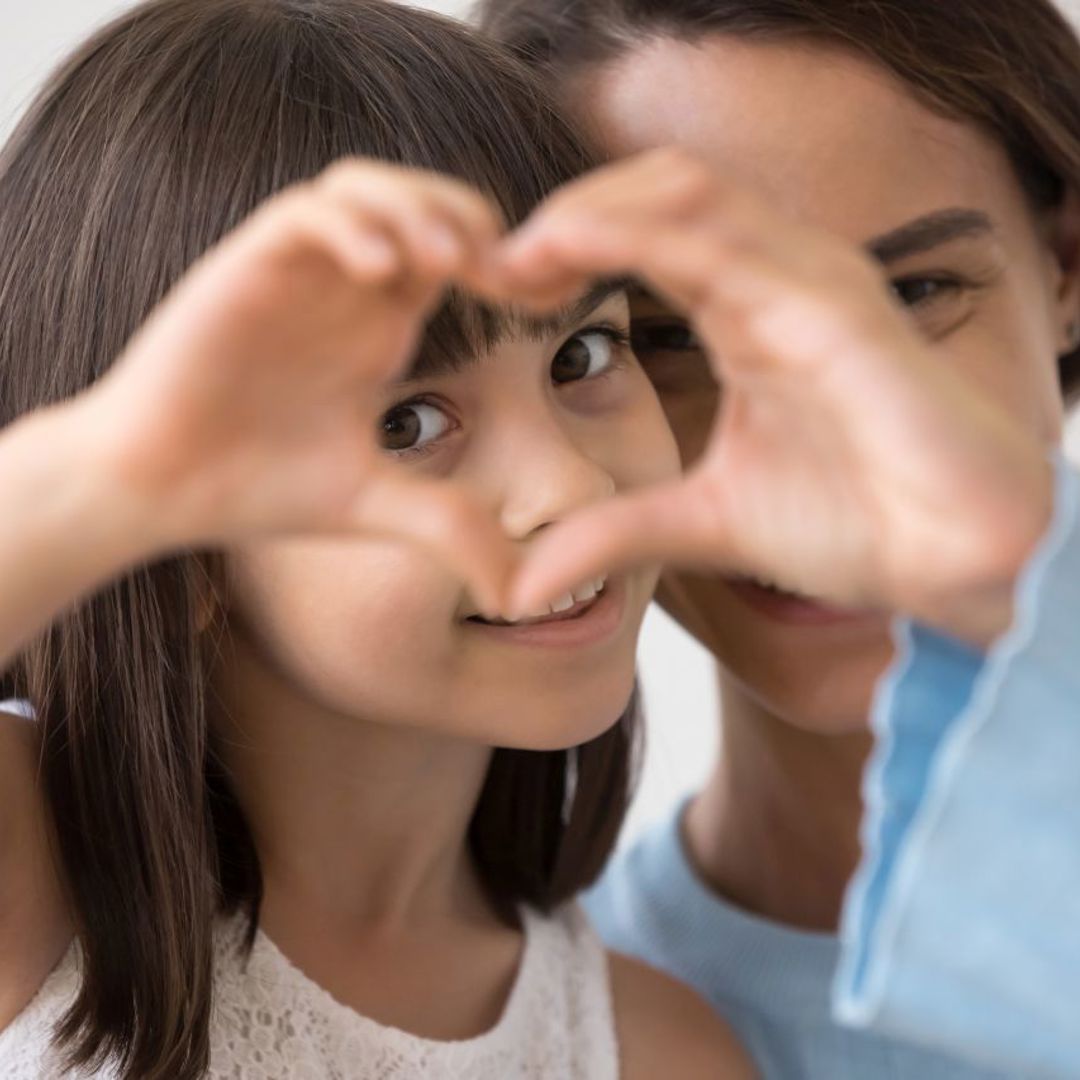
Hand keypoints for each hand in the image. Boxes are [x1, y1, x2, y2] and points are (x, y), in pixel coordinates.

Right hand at [81, 161, 513, 614]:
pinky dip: (349, 227)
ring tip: (447, 262)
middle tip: (504, 273)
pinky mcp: (243, 267)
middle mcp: (345, 289)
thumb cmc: (260, 487)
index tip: (553, 299)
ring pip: (366, 187)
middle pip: (424, 201)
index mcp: (382, 326)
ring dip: (415, 208)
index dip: (513, 266)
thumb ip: (450, 528)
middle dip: (473, 221)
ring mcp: (296, 272)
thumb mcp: (378, 506)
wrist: (160, 488)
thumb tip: (519, 596)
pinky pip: (305, 214)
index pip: (460, 257)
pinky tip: (380, 275)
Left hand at [490, 149, 1053, 641]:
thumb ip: (614, 533)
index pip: (646, 232)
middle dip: (567, 212)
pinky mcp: (841, 313)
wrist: (953, 559)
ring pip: (691, 193)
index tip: (498, 289)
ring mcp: (814, 284)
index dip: (565, 245)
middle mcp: (779, 279)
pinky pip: (736, 246)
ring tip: (522, 257)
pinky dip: (645, 235)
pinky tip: (579, 253)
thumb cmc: (852, 521)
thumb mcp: (701, 523)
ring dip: (593, 209)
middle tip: (496, 266)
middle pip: (657, 190)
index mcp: (746, 311)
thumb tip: (518, 586)